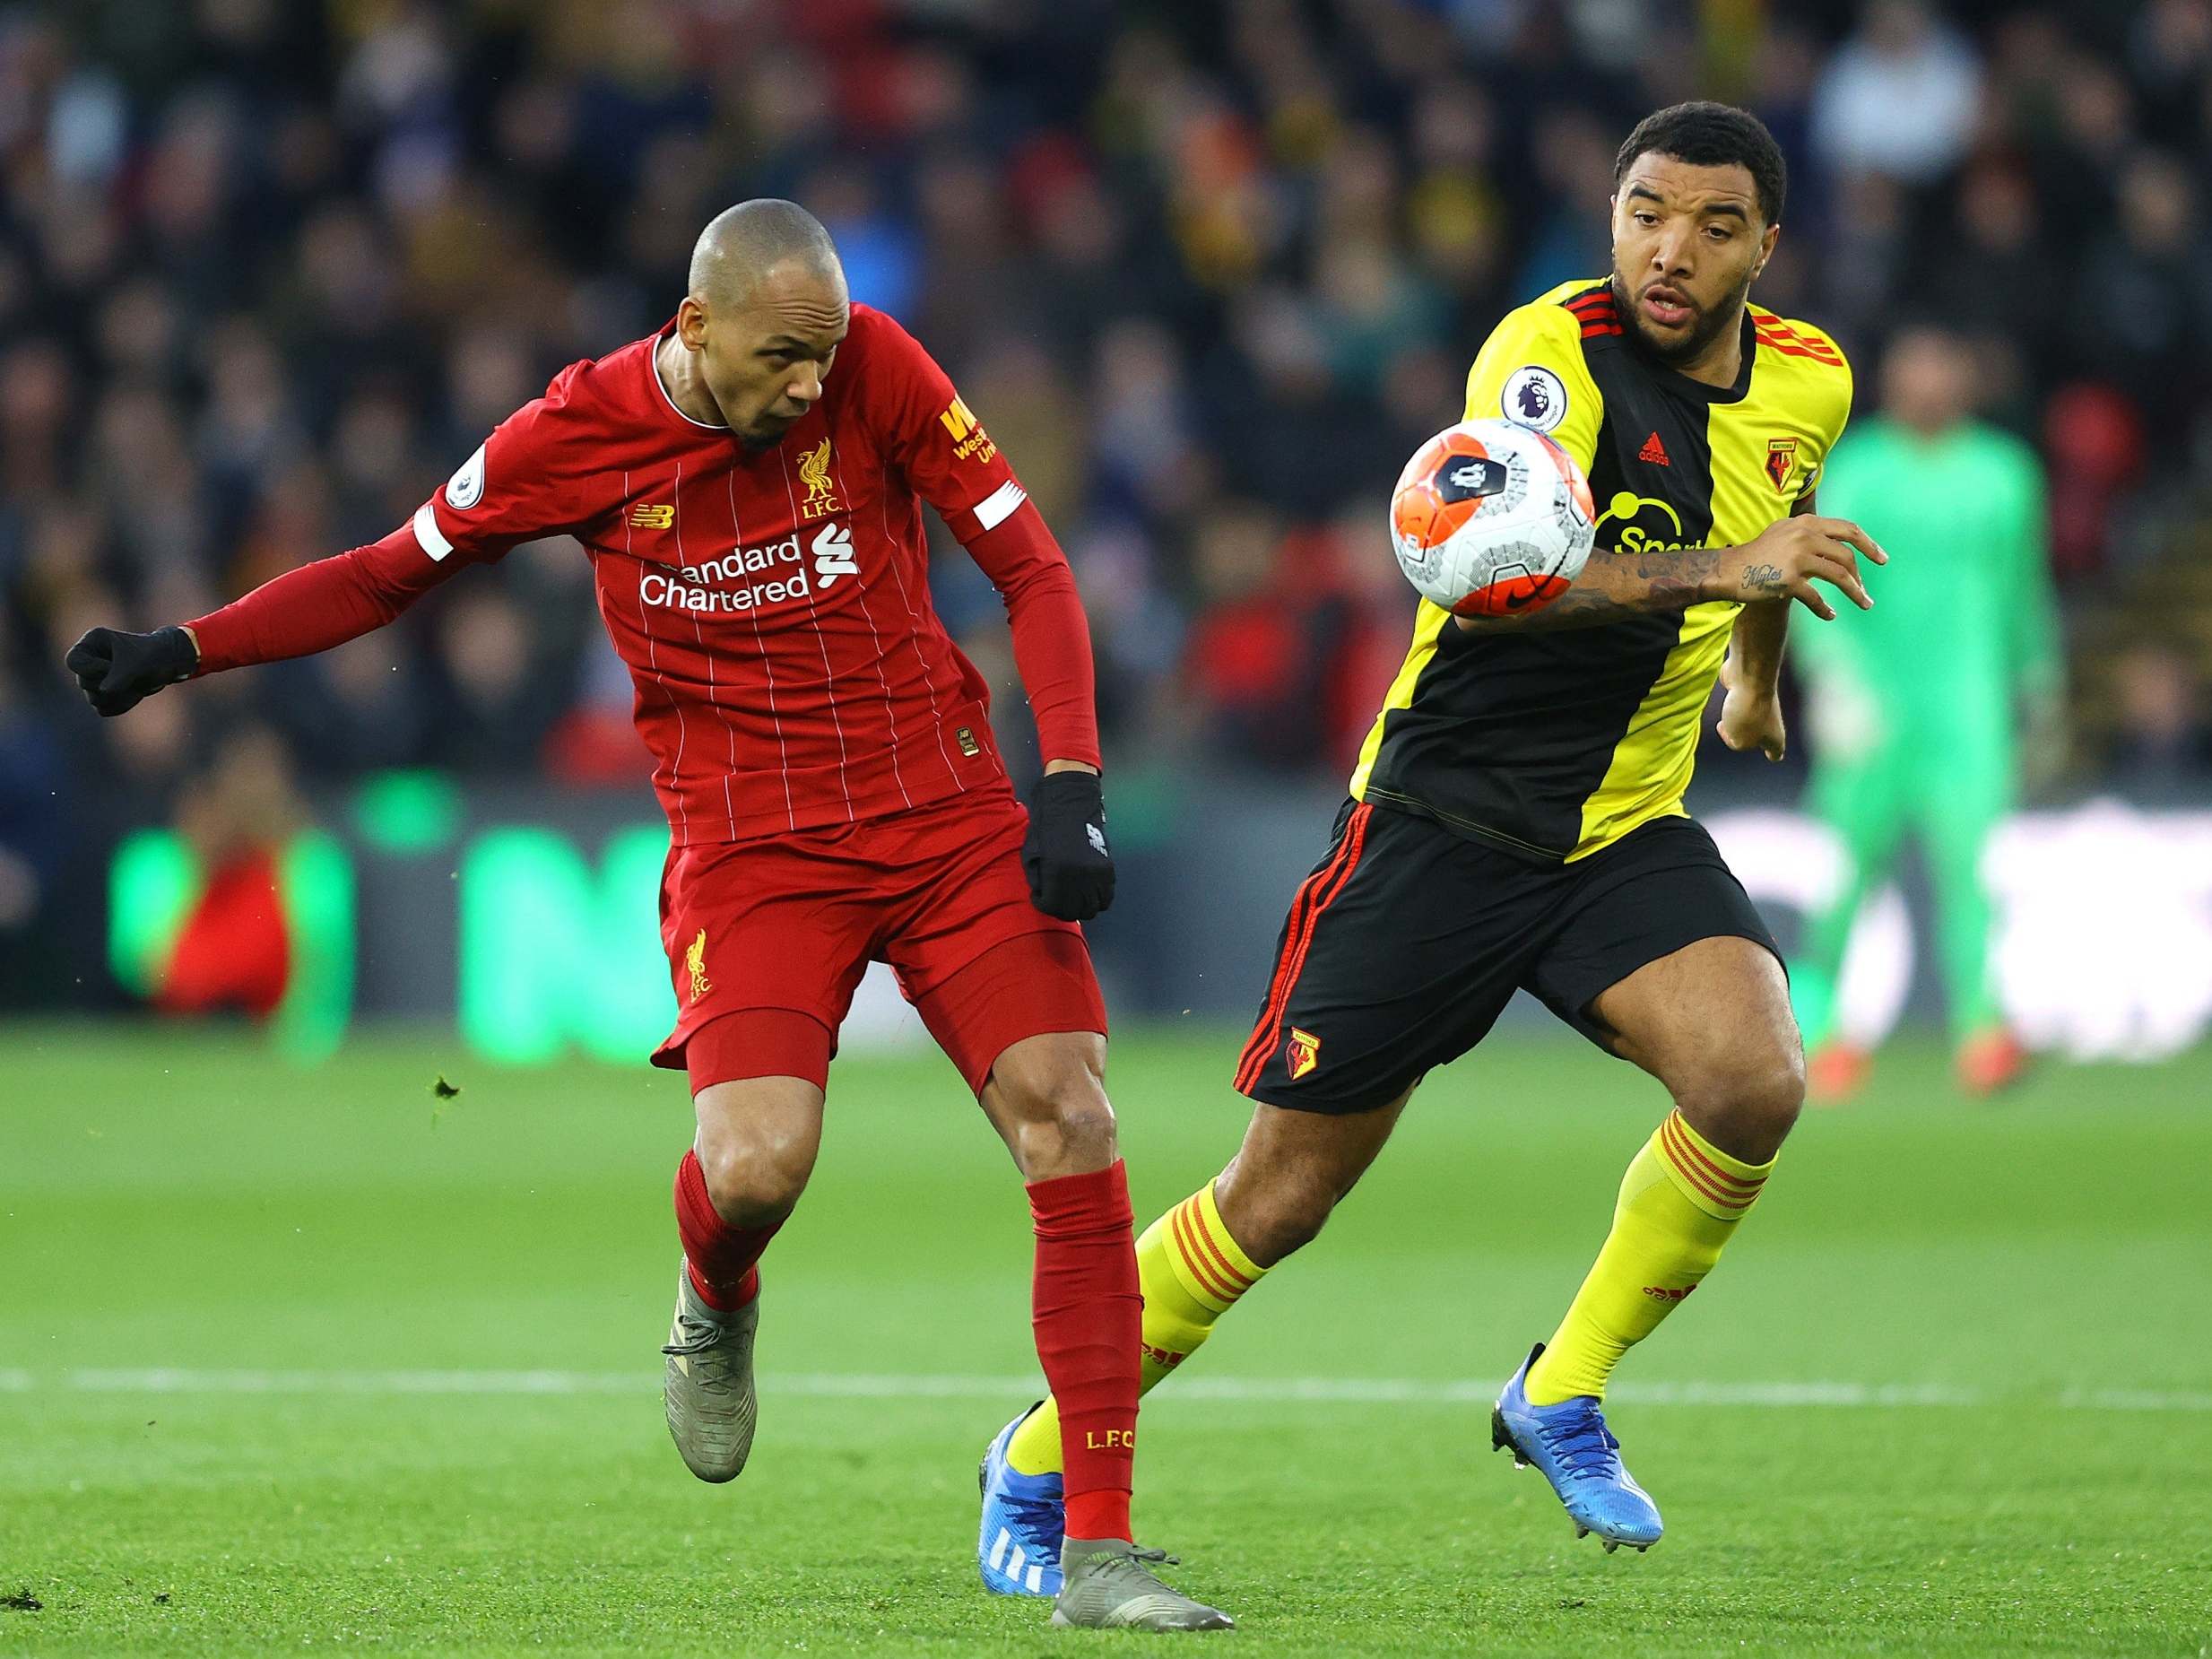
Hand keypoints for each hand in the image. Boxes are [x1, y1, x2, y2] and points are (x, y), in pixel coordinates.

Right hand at [65, 625, 197, 716]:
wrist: (169, 663)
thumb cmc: (153, 654)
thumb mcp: (137, 662)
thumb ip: (120, 675)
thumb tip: (104, 692)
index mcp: (92, 643)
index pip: (73, 661)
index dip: (92, 669)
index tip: (113, 667)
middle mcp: (89, 661)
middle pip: (84, 682)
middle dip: (111, 683)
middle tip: (133, 676)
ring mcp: (95, 679)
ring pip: (94, 699)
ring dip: (119, 696)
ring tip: (138, 685)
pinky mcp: (104, 695)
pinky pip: (104, 709)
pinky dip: (121, 705)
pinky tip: (136, 693)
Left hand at [1023, 767, 1114, 921]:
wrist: (1071, 805)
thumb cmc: (1046, 827)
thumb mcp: (1032, 853)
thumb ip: (1037, 879)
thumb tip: (1044, 896)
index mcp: (1058, 872)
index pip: (1053, 906)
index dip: (1043, 905)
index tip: (1040, 897)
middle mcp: (1081, 877)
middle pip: (1076, 911)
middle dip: (1062, 909)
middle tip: (1055, 900)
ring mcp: (1098, 874)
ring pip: (1094, 907)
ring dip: (1081, 907)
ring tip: (1071, 897)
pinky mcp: (1109, 868)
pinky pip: (1107, 896)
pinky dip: (1097, 898)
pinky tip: (1085, 890)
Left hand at [1717, 657, 1786, 761]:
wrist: (1749, 678)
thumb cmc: (1748, 712)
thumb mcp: (1740, 741)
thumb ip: (1738, 744)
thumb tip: (1733, 729)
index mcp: (1775, 738)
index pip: (1776, 752)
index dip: (1773, 755)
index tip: (1773, 757)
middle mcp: (1770, 722)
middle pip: (1758, 736)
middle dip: (1744, 739)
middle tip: (1733, 738)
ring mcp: (1760, 705)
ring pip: (1749, 718)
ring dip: (1735, 722)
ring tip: (1723, 723)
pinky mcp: (1747, 691)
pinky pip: (1739, 701)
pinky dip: (1732, 703)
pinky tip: (1727, 702)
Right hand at [1718, 516, 1886, 619]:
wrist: (1728, 570)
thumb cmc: (1756, 555)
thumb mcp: (1783, 533)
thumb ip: (1808, 534)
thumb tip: (1838, 546)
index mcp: (1806, 523)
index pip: (1848, 529)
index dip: (1869, 544)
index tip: (1882, 559)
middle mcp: (1804, 536)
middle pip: (1846, 556)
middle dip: (1861, 575)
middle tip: (1866, 591)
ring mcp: (1797, 557)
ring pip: (1839, 576)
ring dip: (1855, 592)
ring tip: (1863, 604)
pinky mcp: (1789, 579)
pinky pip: (1816, 596)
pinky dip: (1825, 608)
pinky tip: (1830, 615)